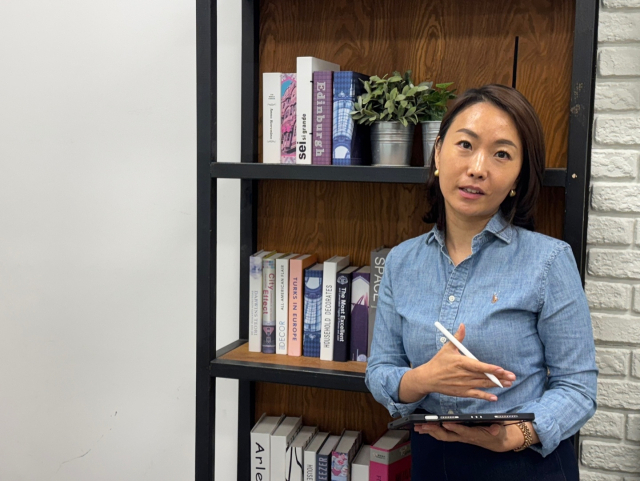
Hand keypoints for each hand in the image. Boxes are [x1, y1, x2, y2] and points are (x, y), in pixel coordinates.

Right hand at [401, 324, 515, 402]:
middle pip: (484, 376)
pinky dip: (485, 396)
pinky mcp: (462, 392)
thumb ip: (458, 337)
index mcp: (460, 362)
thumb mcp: (448, 347)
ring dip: (497, 385)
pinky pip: (476, 395)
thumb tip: (463, 325)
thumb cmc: (439, 362)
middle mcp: (463, 374)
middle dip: (500, 377)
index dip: (490, 368)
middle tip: (512, 377)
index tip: (501, 369)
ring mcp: (463, 385)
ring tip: (508, 383)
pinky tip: (494, 397)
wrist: (428, 378)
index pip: (478, 366)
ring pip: (483, 385)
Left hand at [413, 422, 524, 451]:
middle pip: (447, 435)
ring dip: (430, 431)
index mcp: (474, 434)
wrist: (498, 441)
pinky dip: (432, 431)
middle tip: (423, 425)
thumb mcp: (500, 430)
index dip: (454, 428)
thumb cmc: (498, 433)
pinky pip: (442, 434)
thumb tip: (496, 429)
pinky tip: (424, 428)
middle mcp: (464, 437)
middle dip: (434, 431)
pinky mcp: (456, 435)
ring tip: (418, 427)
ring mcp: (459, 436)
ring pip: (442, 436)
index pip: (463, 432)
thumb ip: (497, 429)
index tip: (446, 423)